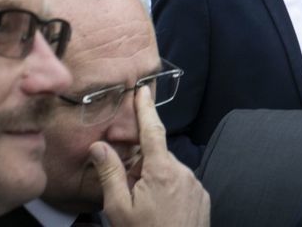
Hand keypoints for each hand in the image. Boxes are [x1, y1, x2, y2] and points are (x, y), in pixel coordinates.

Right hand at [92, 85, 208, 226]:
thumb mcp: (119, 209)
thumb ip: (110, 174)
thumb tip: (99, 147)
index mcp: (162, 171)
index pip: (152, 130)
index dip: (145, 109)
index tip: (142, 90)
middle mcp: (183, 172)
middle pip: (157, 155)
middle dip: (141, 162)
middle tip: (127, 184)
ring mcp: (195, 185)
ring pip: (169, 171)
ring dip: (154, 179)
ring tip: (142, 205)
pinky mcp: (202, 197)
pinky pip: (181, 185)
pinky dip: (167, 190)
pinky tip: (158, 210)